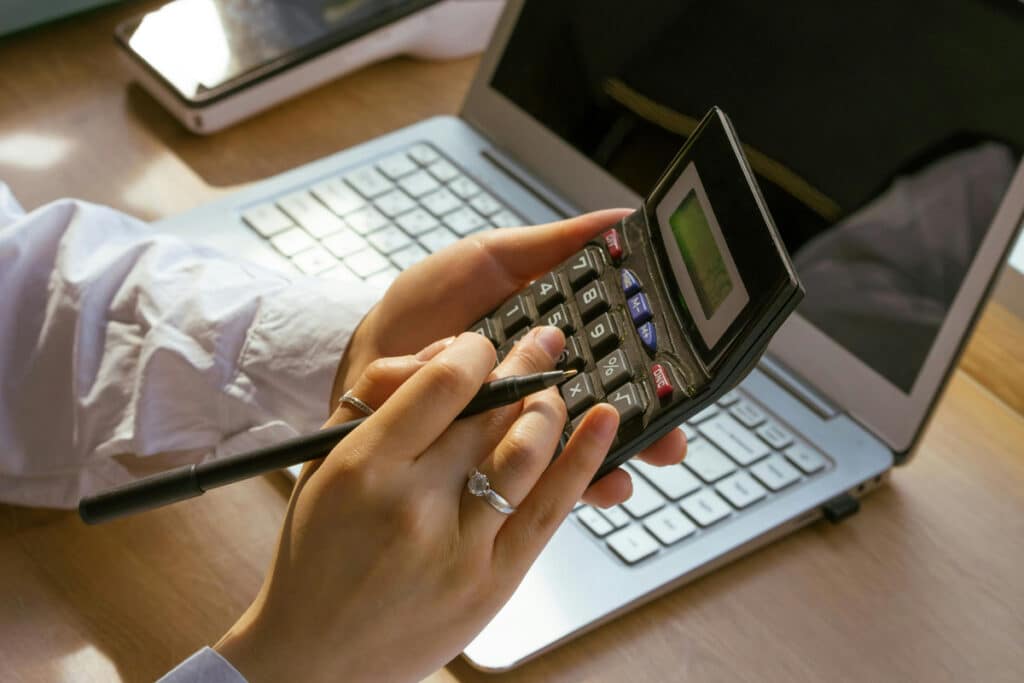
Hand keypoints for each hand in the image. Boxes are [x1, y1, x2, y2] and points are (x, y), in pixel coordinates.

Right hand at [217, 331, 629, 681]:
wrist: (315, 656)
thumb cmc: (315, 556)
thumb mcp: (322, 467)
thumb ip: (377, 402)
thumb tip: (446, 356)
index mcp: (365, 466)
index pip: (443, 383)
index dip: (476, 352)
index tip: (482, 346)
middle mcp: (414, 504)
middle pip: (491, 413)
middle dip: (523, 366)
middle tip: (540, 343)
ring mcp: (460, 547)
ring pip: (527, 452)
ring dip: (551, 406)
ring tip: (556, 384)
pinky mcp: (494, 582)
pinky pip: (551, 510)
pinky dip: (584, 460)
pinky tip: (603, 423)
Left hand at [334, 211, 686, 505]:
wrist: (367, 354)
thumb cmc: (423, 308)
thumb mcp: (489, 260)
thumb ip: (552, 246)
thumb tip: (621, 220)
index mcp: (553, 341)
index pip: (616, 354)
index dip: (651, 364)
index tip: (678, 371)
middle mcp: (544, 387)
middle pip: (610, 409)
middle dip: (649, 426)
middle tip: (673, 437)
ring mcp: (519, 427)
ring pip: (582, 450)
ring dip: (615, 461)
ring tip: (636, 466)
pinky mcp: (491, 462)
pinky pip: (535, 478)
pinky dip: (567, 486)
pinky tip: (593, 485)